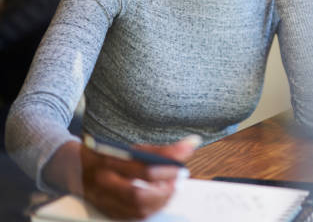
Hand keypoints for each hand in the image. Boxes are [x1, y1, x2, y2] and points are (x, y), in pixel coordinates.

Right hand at [79, 137, 197, 219]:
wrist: (74, 168)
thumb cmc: (108, 155)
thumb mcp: (131, 148)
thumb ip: (162, 150)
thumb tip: (193, 143)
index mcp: (110, 161)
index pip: (141, 170)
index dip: (165, 171)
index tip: (180, 169)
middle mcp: (104, 183)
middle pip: (138, 195)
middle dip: (163, 191)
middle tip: (177, 183)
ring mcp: (104, 200)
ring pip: (137, 210)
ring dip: (160, 202)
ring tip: (171, 190)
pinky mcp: (107, 212)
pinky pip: (132, 216)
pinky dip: (150, 209)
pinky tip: (159, 200)